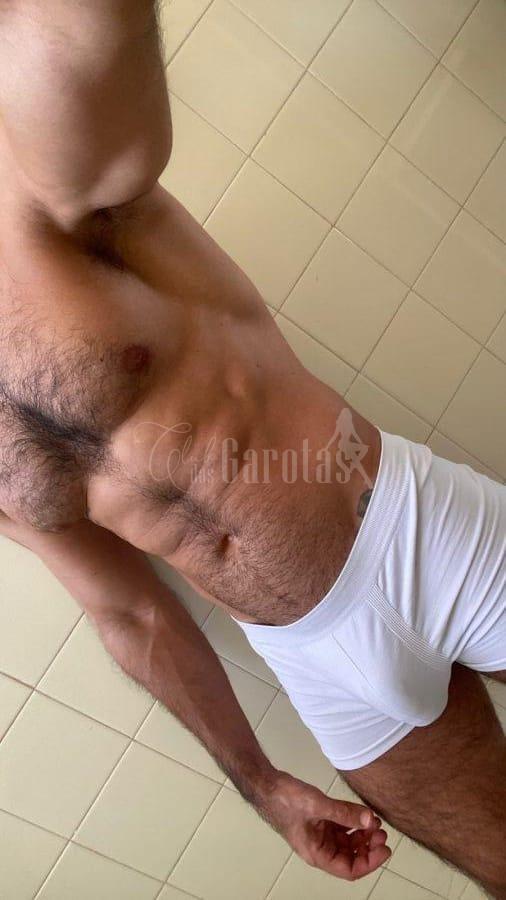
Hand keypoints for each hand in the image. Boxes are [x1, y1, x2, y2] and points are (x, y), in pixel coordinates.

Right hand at [261, 770, 390, 879]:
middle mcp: (320, 848)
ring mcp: (320, 835)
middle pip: (351, 857)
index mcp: (317, 854)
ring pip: (348, 842)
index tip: (384, 849)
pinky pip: (342, 827)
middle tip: (382, 831)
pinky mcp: (320, 821)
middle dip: (369, 846)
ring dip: (363, 834)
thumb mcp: (318, 805)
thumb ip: (344, 812)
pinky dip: (354, 823)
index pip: (349, 869)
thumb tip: (370, 819)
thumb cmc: (286, 799)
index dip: (370, 862)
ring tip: (375, 821)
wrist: (267, 785)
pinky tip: (363, 814)